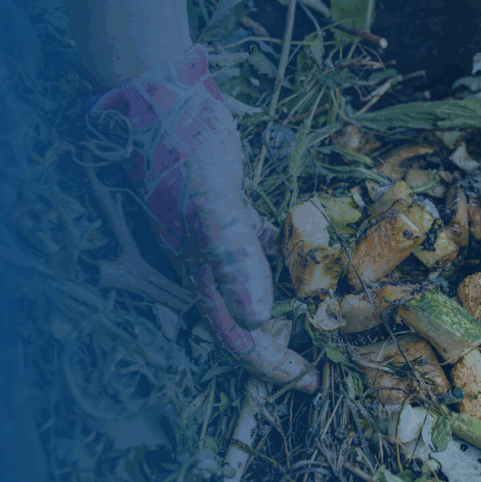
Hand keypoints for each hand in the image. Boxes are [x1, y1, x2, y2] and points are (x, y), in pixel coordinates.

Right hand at [89, 45, 316, 389]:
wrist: (160, 99)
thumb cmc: (180, 151)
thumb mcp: (210, 204)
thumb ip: (233, 257)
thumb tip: (257, 318)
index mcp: (201, 271)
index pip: (236, 336)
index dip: (269, 364)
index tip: (306, 382)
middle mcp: (210, 262)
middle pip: (248, 320)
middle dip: (281, 346)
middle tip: (318, 364)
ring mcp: (220, 236)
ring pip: (256, 286)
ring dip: (286, 306)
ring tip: (321, 320)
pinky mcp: (231, 209)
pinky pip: (259, 245)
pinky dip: (284, 256)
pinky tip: (306, 255)